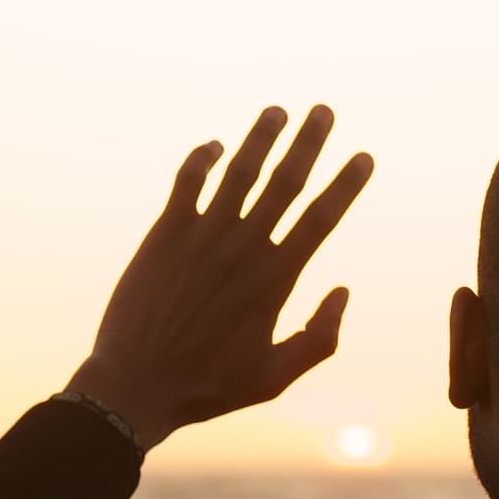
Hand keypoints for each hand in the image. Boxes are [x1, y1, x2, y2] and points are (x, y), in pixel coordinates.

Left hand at [64, 104, 372, 450]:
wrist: (134, 386)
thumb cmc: (206, 387)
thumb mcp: (275, 378)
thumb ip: (319, 338)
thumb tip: (343, 291)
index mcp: (274, 281)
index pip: (321, 219)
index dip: (346, 183)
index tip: (364, 156)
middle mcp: (241, 250)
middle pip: (285, 182)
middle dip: (309, 142)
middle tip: (324, 110)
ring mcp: (201, 238)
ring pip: (238, 171)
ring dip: (260, 136)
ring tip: (277, 111)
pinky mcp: (163, 235)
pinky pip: (187, 181)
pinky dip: (202, 158)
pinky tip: (215, 146)